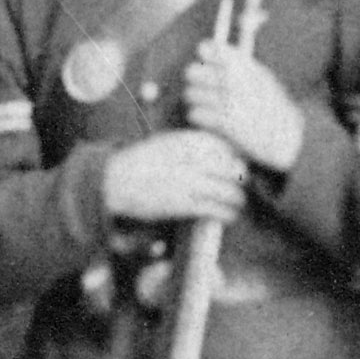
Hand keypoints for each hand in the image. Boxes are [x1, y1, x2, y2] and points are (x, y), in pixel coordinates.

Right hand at [103, 129, 248, 223]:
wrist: (116, 179)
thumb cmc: (143, 160)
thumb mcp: (170, 141)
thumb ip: (197, 145)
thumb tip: (227, 154)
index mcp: (192, 141)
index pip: (231, 149)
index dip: (239, 160)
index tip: (239, 167)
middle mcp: (195, 160)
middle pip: (236, 171)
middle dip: (243, 180)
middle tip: (242, 186)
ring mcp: (191, 182)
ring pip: (231, 193)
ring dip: (239, 201)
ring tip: (239, 204)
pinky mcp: (185, 204)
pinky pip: (217, 210)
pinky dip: (228, 215)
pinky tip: (229, 217)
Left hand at [183, 32, 303, 174]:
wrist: (286, 136)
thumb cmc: (273, 106)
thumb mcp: (261, 76)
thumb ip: (237, 63)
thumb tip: (208, 49)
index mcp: (243, 64)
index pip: (206, 48)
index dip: (204, 56)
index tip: (208, 64)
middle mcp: (233, 80)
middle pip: (191, 72)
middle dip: (196, 81)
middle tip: (203, 89)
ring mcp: (227, 101)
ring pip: (190, 94)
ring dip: (196, 101)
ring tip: (207, 107)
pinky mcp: (223, 122)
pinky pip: (195, 114)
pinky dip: (200, 118)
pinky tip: (209, 121)